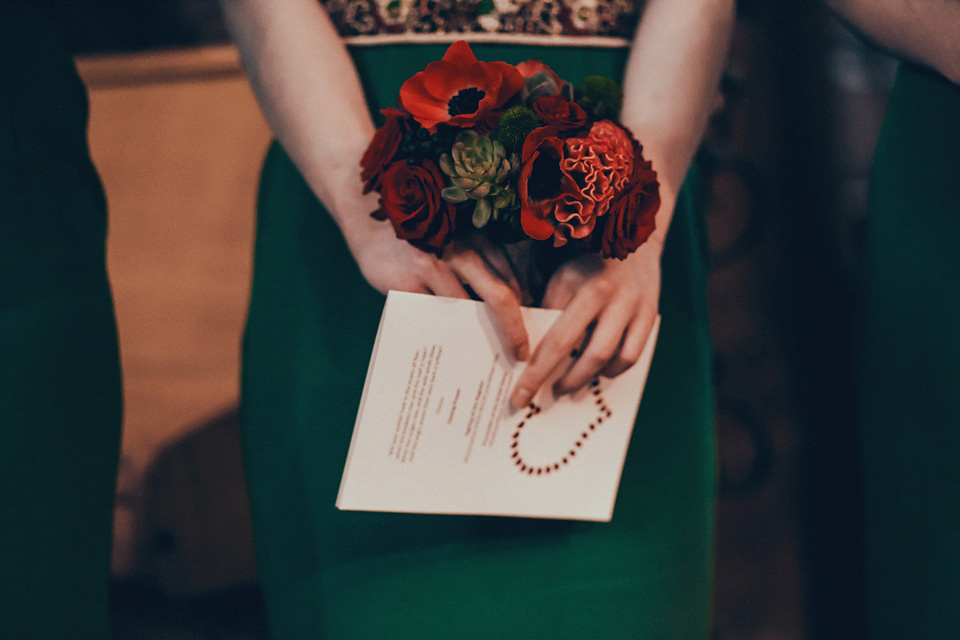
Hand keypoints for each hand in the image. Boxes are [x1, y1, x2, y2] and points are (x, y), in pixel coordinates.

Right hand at [350, 219, 529, 360]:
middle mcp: (460, 249)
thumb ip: (480, 265)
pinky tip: (447, 346)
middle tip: (520, 355)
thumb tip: (508, 306)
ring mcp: (432, 264)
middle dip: (514, 330)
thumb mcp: (455, 240)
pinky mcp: (406, 280)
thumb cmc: (419, 237)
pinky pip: (431, 315)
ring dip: (477, 337)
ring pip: (466, 309)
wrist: (368, 216)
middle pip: (499, 296)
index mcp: (478, 239)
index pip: (511, 280)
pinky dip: (442, 332)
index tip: (529, 332)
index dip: (524, 309)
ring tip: (483, 357)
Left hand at [510, 240, 662, 408]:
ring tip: (568, 385)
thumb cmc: (587, 262)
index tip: (520, 396)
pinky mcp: (650, 315)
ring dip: (586, 378)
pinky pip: (631, 355)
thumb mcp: (560, 277)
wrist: (634, 237)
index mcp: (581, 285)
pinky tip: (598, 371)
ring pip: (610, 358)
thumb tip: (527, 352)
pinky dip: (613, 369)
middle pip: (583, 353)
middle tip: (544, 396)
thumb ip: (548, 310)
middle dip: (560, 381)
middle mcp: (609, 296)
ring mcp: (633, 306)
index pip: (556, 339)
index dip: (537, 372)